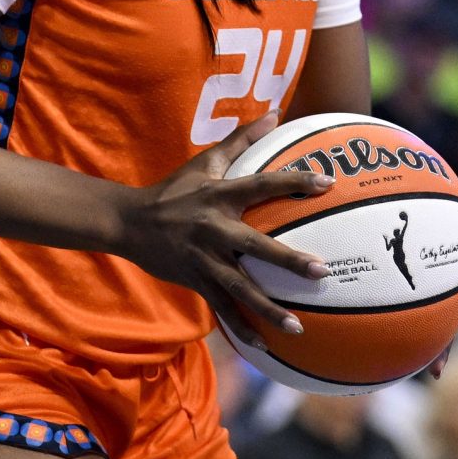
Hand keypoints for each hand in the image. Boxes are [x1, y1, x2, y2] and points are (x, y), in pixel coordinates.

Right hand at [118, 111, 331, 348]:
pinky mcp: (195, 280)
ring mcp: (203, 258)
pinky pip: (222, 308)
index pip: (263, 185)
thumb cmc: (174, 190)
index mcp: (219, 196)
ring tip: (298, 325)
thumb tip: (276, 113)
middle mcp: (214, 228)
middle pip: (256, 246)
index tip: (328, 183)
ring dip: (269, 309)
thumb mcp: (206, 162)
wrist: (129, 222)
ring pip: (240, 288)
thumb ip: (242, 139)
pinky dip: (242, 328)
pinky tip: (265, 346)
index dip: (295, 182)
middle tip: (322, 271)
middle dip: (288, 260)